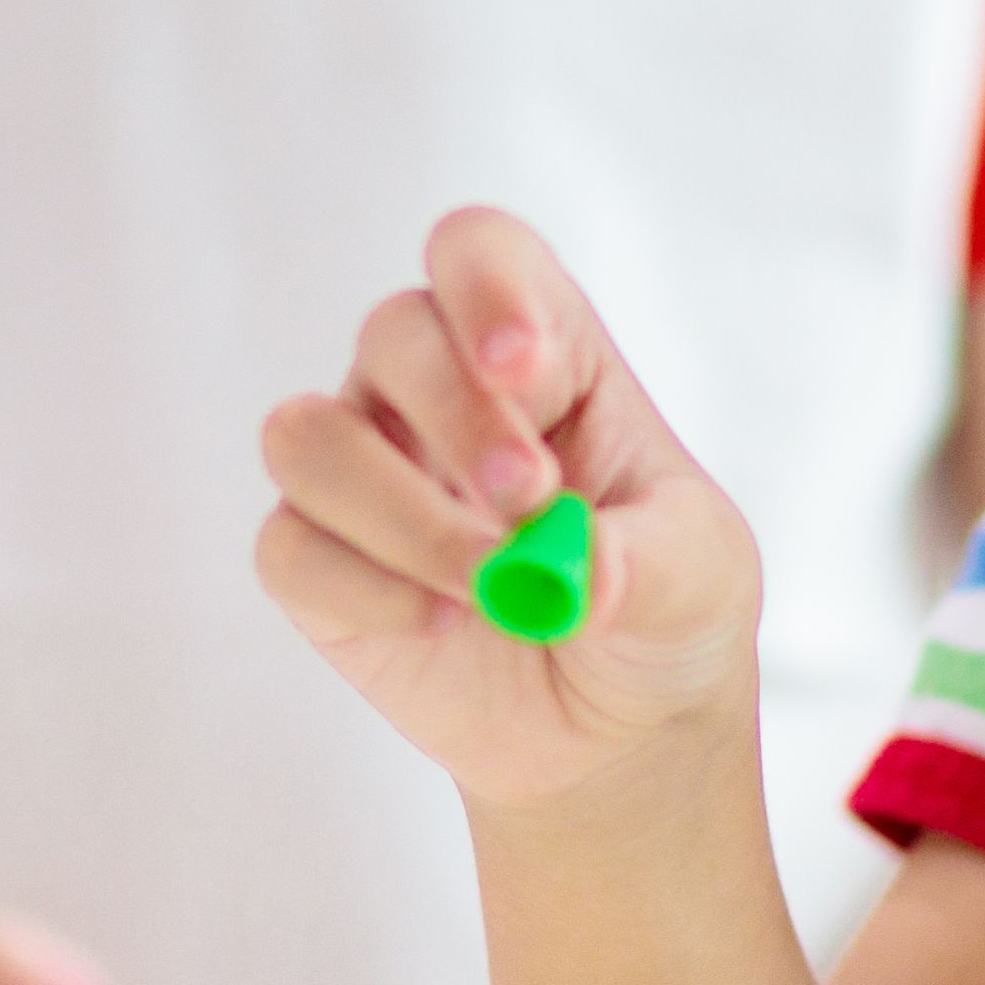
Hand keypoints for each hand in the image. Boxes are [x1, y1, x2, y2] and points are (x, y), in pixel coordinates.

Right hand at [257, 208, 770, 810]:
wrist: (613, 730)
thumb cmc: (660, 606)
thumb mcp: (695, 576)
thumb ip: (645, 563)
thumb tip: (580, 570)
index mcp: (537, 350)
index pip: (478, 254)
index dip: (486, 288)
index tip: (523, 367)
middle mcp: (431, 389)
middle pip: (394, 335)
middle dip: (456, 415)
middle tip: (528, 500)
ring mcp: (366, 471)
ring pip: (309, 437)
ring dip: (402, 515)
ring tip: (493, 588)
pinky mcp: (315, 562)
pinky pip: (288, 546)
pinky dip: (366, 590)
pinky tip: (440, 626)